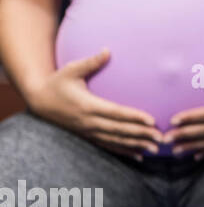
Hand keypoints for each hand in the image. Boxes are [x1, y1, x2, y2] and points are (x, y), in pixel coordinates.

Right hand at [27, 48, 162, 161]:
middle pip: (119, 130)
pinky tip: (139, 156)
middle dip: (141, 135)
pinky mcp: (87, 136)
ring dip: (136, 146)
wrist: (39, 100)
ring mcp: (88, 131)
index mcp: (88, 105)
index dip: (134, 117)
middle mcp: (89, 122)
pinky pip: (108, 146)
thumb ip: (91, 62)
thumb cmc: (57, 82)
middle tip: (161, 138)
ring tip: (155, 149)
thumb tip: (107, 50)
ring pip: (115, 141)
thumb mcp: (71, 70)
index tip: (152, 121)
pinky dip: (124, 151)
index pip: (116, 113)